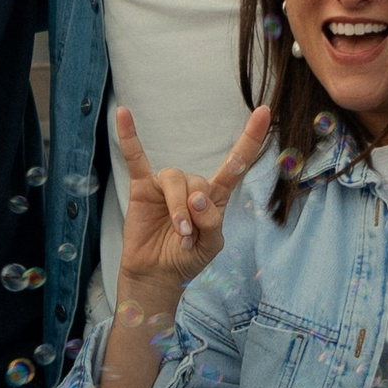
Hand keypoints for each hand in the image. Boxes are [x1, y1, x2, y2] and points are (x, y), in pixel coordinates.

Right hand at [113, 105, 270, 296]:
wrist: (157, 275)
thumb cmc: (187, 258)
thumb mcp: (211, 246)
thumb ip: (212, 223)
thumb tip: (197, 198)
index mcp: (215, 196)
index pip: (236, 163)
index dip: (251, 139)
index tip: (264, 111)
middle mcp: (192, 186)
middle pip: (199, 182)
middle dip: (195, 211)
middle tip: (189, 237)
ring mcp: (166, 185)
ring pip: (175, 179)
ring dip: (177, 207)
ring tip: (179, 231)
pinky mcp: (142, 187)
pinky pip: (135, 157)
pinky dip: (128, 137)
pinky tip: (123, 114)